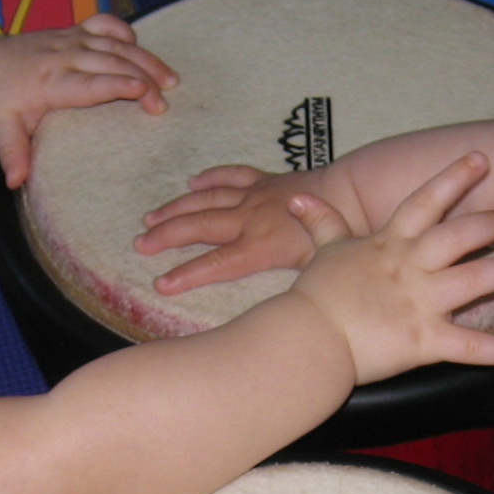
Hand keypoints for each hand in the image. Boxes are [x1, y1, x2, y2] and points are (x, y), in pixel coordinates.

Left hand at [0, 16, 176, 187]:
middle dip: (143, 78)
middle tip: (166, 101)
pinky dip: (125, 32)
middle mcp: (65, 56)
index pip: (91, 83)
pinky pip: (104, 23)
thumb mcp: (0, 128)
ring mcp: (70, 40)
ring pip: (115, 44)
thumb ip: (12, 153)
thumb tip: (16, 181)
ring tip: (171, 79)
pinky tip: (140, 47)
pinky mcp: (72, 31)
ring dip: (145, 59)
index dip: (119, 85)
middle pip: (112, 62)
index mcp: (52, 82)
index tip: (145, 94)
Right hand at [137, 162, 355, 293]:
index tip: (161, 283)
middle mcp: (250, 219)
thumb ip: (292, 292)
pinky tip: (193, 182)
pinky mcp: (265, 181)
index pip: (216, 264)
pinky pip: (232, 176)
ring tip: (151, 218)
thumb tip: (278, 317)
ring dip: (177, 208)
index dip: (187, 274)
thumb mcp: (315, 271)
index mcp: (260, 246)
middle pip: (200, 227)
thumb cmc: (337, 236)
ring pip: (207, 200)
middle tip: (141, 245)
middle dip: (167, 236)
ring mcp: (255, 196)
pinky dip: (211, 178)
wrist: (353, 195)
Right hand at [285, 152, 493, 382]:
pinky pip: (472, 346)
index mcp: (390, 244)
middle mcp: (413, 267)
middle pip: (462, 234)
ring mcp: (423, 302)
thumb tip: (298, 200)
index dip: (454, 177)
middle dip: (493, 223)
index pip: (426, 201)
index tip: (480, 159)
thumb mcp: (323, 253)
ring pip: (478, 279)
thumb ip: (322, 224)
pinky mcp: (426, 341)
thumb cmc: (316, 296)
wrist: (308, 337)